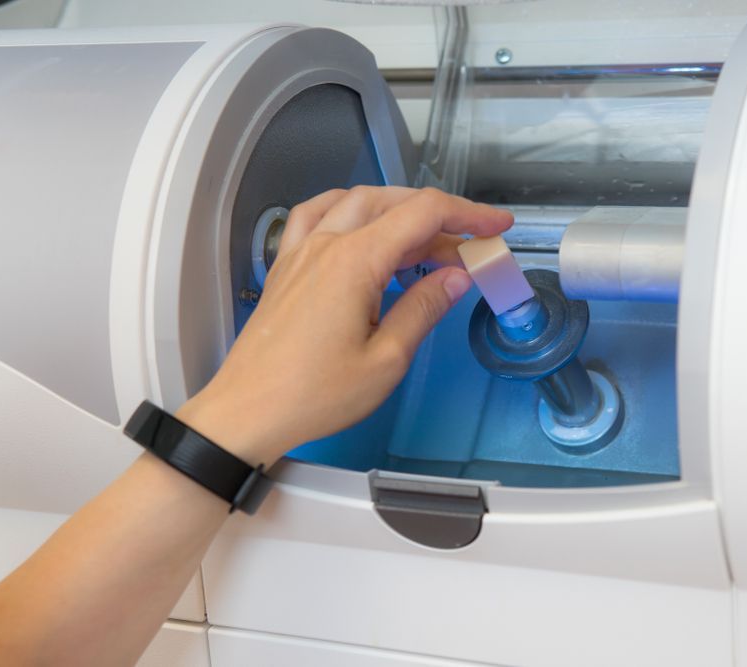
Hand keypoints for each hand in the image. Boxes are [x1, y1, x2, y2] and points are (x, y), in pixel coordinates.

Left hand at [175, 186, 512, 464]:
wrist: (248, 412)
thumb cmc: (315, 394)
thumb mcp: (386, 359)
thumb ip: (423, 308)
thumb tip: (456, 277)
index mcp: (356, 261)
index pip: (423, 213)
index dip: (468, 214)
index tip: (497, 226)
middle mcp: (327, 243)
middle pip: (393, 202)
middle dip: (439, 217)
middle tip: (470, 248)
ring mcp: (302, 251)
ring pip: (356, 202)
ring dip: (398, 210)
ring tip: (425, 240)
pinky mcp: (287, 266)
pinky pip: (319, 215)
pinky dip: (351, 210)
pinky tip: (363, 227)